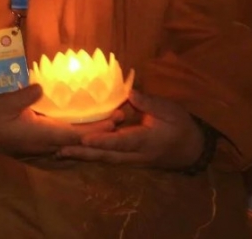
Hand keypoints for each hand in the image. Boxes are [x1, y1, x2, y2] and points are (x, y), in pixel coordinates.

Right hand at [0, 85, 113, 157]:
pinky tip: (86, 121)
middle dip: (101, 129)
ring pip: (74, 138)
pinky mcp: (40, 139)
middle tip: (121, 115)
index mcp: (41, 134)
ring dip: (92, 129)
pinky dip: (80, 129)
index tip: (113, 120)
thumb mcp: (5, 104)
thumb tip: (41, 87)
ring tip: (111, 118)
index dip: (96, 129)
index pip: (75, 134)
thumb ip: (24, 96)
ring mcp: (44, 143)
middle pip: (80, 138)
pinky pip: (65, 136)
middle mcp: (47, 142)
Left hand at [56, 90, 204, 169]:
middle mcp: (135, 154)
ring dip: (83, 157)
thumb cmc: (181, 126)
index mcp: (145, 141)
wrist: (192, 149)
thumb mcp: (169, 110)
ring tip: (59, 153)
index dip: (102, 141)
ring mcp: (131, 159)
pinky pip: (108, 158)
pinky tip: (75, 152)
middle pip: (106, 156)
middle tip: (59, 150)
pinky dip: (91, 156)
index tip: (84, 140)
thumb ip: (149, 104)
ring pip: (104, 159)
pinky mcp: (128, 158)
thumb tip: (129, 93)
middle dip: (83, 154)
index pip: (121, 142)